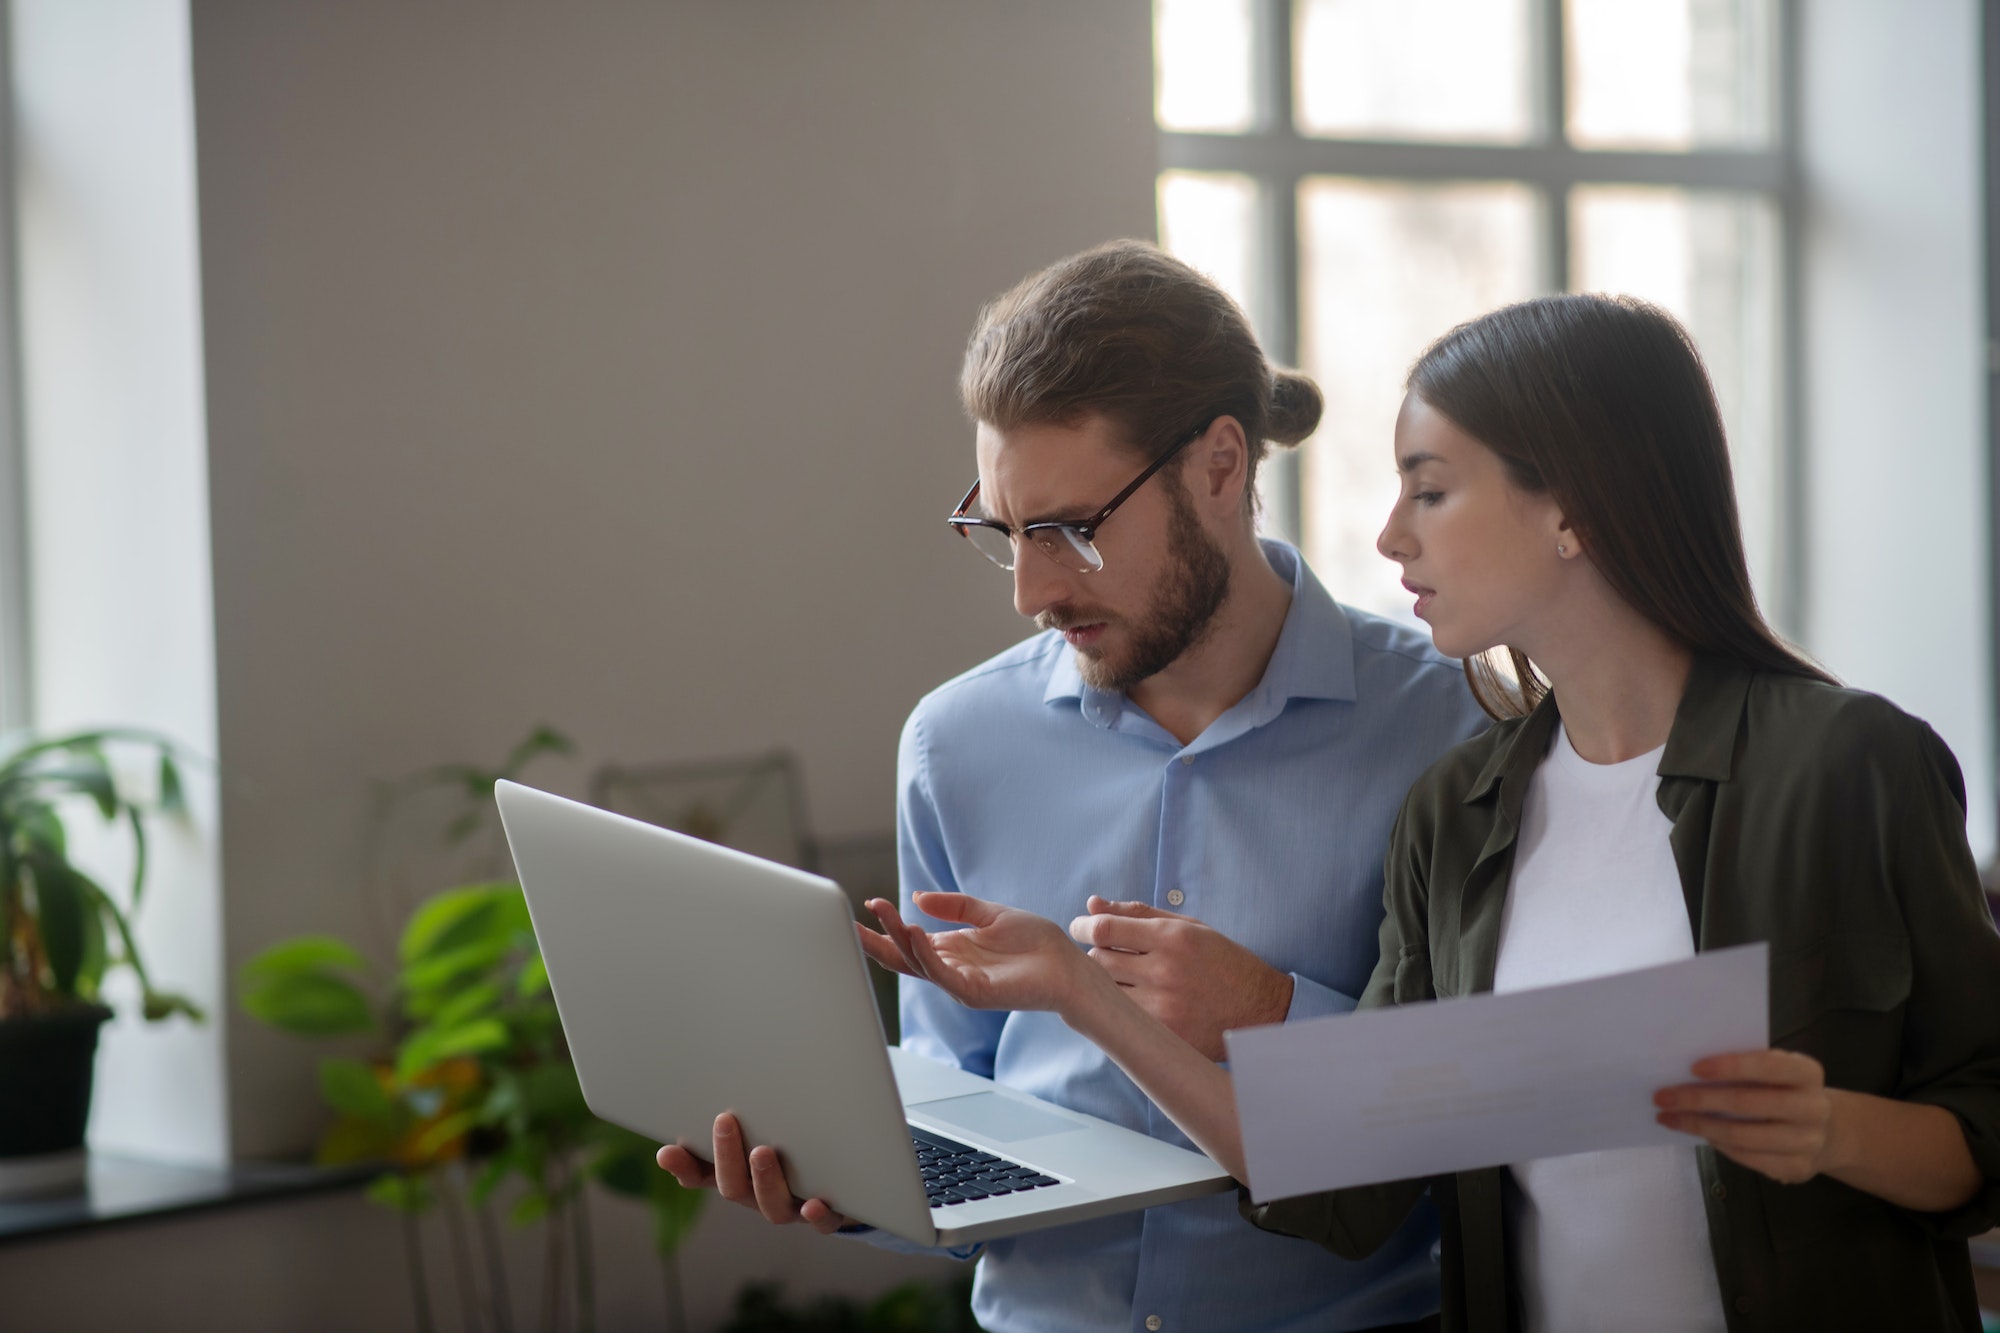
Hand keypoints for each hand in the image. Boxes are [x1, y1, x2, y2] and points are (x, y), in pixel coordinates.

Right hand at [655, 1112, 853, 1234]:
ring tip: (762, 1153)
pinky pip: (822, 1223)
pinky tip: (813, 1204)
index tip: (667, 1150)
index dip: (683, 1166)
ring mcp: (792, 1208)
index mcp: (739, 1176)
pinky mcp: (829, 1214)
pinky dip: (816, 1216)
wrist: (845, 1183)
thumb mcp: (761, 1128)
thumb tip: (708, 1085)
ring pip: (773, 1207)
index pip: (701, 1175)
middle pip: (733, 1188)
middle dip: (726, 1155)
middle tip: (724, 1121)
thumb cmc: (793, 1146)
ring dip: (765, 1180)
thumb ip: (736, 1118)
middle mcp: (760, 1196)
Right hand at [857, 892, 1098, 1013]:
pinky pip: (941, 974)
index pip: (908, 941)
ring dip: (898, 938)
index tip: (867, 904)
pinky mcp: (974, 993)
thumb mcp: (989, 913)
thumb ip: (954, 905)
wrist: (1068, 965)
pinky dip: (925, 954)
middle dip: (875, 941)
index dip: (886, 926)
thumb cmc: (1036, 943)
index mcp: (951, 950)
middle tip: (850, 922)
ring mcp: (959, 983)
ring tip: (884, 912)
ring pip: (917, 963)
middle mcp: (950, 968)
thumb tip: (917, 896)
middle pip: (902, 957)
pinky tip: (914, 931)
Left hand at [1067, 896, 1292, 1061]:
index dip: (1083, 927)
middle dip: (1095, 955)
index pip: (1105, 929)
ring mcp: (1164, 1007)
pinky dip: (1117, 1009)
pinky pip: (1121, 1019)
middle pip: (1098, 960)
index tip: (1080, 928)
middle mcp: (1165, 970)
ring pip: (1105, 991)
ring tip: (1122, 979)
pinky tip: (1129, 1004)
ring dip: (1104, 983)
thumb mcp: (1189, 927)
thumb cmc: (1223, 962)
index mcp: (1172, 937)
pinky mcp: (1164, 1034)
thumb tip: (1092, 904)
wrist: (1261, 1010)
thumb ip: (1139, 914)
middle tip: (1106, 956)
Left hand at [1653, 1049, 1839, 1183]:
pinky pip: (1746, 1156)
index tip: (1693, 1068)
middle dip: (1698, 1099)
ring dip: (1698, 1126)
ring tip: (1668, 1118)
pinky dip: (1716, 1143)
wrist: (1827, 1131)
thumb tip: (1688, 1072)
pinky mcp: (1795, 1168)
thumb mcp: (1777, 1073)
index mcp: (1807, 1073)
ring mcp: (1807, 1142)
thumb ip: (1746, 1069)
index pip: (1768, 1066)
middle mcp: (1812, 1108)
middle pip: (1747, 1103)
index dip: (1730, 1067)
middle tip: (1662, 1096)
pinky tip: (1698, 1133)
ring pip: (1741, 1135)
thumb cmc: (1785, 1091)